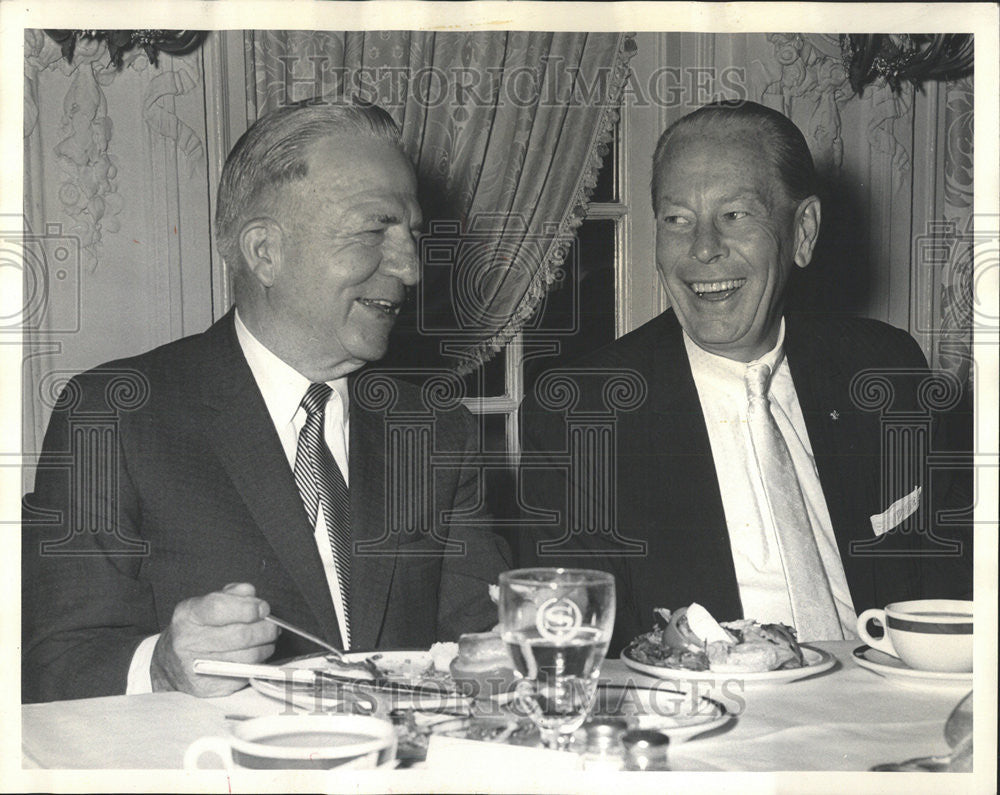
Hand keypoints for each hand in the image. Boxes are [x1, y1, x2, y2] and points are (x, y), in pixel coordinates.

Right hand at [150, 582, 278, 696]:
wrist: (170, 664)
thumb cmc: (196, 630)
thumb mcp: (206, 604)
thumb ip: (232, 595)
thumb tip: (250, 593)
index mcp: (188, 616)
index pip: (220, 608)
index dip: (248, 607)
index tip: (262, 608)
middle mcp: (189, 642)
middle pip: (240, 635)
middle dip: (265, 629)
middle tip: (272, 626)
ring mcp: (198, 667)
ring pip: (248, 657)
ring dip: (266, 647)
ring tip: (267, 640)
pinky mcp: (210, 687)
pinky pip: (245, 674)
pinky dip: (258, 663)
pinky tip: (256, 656)